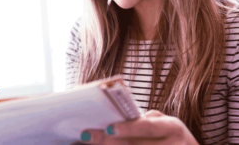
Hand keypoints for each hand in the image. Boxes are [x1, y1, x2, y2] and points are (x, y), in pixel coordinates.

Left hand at [76, 110, 198, 144]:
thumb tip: (119, 119)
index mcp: (173, 128)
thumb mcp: (166, 124)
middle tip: (88, 136)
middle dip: (109, 142)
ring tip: (90, 144)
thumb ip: (147, 121)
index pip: (147, 128)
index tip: (107, 128)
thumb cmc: (173, 136)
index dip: (128, 128)